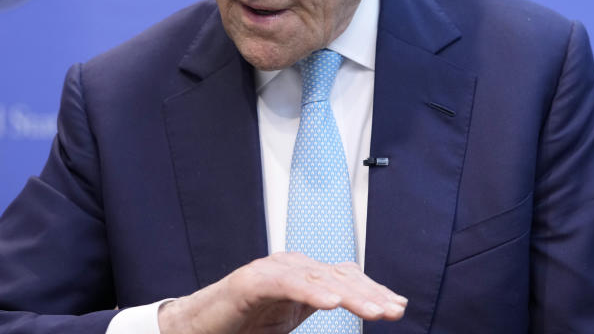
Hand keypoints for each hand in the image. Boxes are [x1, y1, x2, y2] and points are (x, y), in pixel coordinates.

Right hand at [157, 251, 406, 333]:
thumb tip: (345, 306)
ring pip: (317, 278)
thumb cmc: (240, 325)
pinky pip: (285, 284)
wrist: (195, 329)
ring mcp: (270, 271)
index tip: (398, 306)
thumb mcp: (288, 318)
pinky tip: (329, 302)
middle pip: (337, 276)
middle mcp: (289, 267)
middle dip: (369, 293)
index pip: (344, 278)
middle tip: (394, 310)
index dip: (372, 290)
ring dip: (349, 295)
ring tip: (374, 311)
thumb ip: (314, 306)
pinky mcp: (250, 282)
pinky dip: (309, 291)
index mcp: (301, 276)